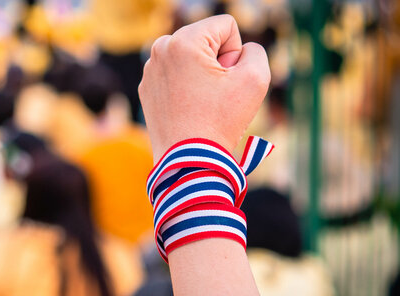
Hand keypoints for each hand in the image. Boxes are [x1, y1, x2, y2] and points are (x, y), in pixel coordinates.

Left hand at [139, 15, 269, 161]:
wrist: (188, 162)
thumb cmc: (220, 122)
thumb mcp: (256, 79)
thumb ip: (255, 51)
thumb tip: (237, 51)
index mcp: (182, 40)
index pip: (226, 26)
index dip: (236, 54)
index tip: (225, 80)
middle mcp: (160, 50)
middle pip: (207, 41)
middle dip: (218, 63)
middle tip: (214, 94)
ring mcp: (150, 70)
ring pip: (192, 59)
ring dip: (203, 76)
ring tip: (201, 103)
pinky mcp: (147, 89)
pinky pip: (177, 77)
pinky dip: (187, 89)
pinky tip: (188, 110)